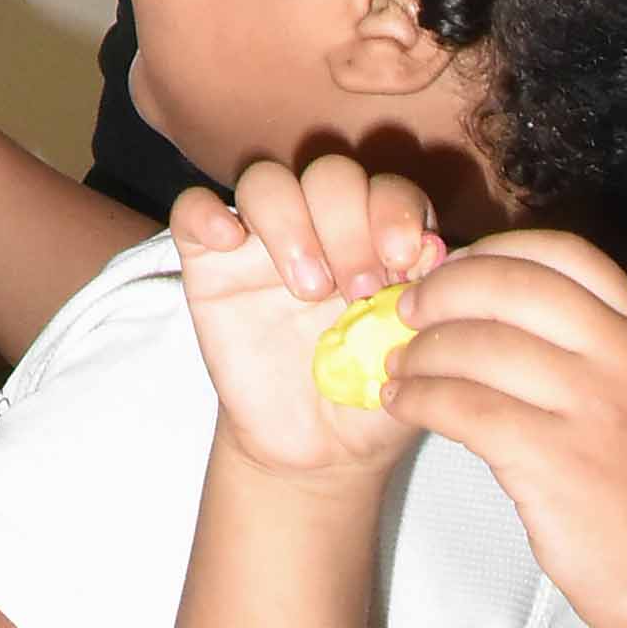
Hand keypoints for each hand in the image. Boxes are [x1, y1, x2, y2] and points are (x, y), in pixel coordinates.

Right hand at [172, 156, 442, 483]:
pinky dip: (207, 212)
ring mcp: (260, 240)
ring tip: (307, 288)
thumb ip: (422, 304)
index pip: (387, 190)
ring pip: (266, 181)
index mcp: (377, 239)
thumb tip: (434, 252)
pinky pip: (192, 208)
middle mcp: (320, 227)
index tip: (404, 264)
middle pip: (329, 175)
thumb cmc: (371, 398)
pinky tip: (229, 241)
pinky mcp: (208, 260)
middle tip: (357, 289)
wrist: (315, 451)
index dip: (396, 213)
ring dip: (290, 222)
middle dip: (349, 224)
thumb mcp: (410, 357)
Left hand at [386, 233, 626, 627]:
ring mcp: (593, 408)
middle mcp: (625, 358)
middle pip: (509, 285)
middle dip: (442, 291)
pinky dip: (418, 398)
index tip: (452, 265)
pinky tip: (401, 404)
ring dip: (419, 351)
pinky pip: (463, 407)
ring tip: (397, 366)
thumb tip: (475, 293)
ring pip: (477, 345)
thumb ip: (585, 341)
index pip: (563, 252)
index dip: (494, 249)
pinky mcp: (556, 461)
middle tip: (406, 310)